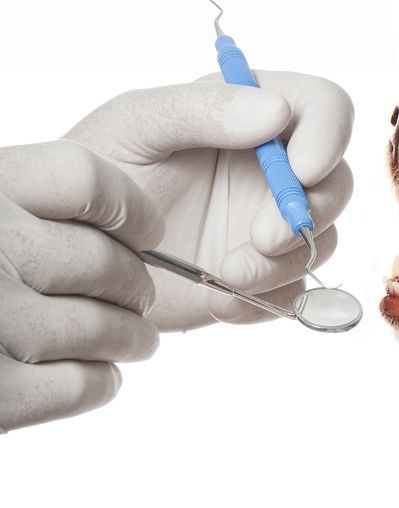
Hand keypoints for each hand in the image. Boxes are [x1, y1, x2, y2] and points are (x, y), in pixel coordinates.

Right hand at [0, 141, 162, 430]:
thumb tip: (264, 121)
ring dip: (126, 338)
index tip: (145, 230)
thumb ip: (93, 162)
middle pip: (114, 266)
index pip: (86, 181)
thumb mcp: (13, 194)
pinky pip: (87, 386)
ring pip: (110, 330)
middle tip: (137, 295)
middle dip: (137, 287)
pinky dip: (98, 382)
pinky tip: (86, 373)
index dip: (129, 211)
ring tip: (124, 337)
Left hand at [65, 71, 353, 330]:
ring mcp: (271, 225)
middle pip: (338, 182)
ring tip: (226, 273)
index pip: (324, 108)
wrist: (74, 253)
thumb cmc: (99, 172)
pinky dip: (266, 301)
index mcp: (252, 114)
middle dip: (310, 214)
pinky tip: (220, 299)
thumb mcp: (136, 124)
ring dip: (284, 263)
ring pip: (323, 242)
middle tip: (263, 238)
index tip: (300, 171)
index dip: (329, 136)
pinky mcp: (263, 278)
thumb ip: (203, 108)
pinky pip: (295, 294)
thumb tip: (277, 113)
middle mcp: (274, 169)